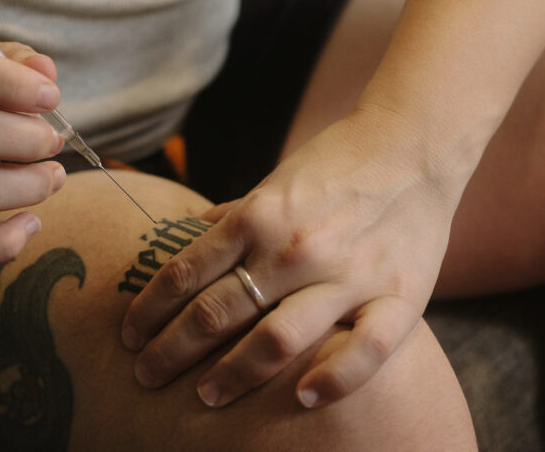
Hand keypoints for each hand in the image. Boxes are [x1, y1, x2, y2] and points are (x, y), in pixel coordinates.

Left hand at [121, 108, 459, 407]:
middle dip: (171, 351)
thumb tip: (188, 237)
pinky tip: (305, 398)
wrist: (414, 146)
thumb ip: (234, 214)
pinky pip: (365, 349)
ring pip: (275, 338)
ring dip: (232, 374)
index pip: (184, 274)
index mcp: (258, 216)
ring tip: (204, 396)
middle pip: (216, 312)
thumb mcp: (276, 180)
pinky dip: (335, 378)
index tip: (130, 336)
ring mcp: (347, 275)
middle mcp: (294, 248)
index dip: (148, 310)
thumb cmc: (338, 163)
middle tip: (146, 375)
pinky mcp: (398, 295)